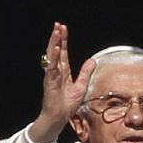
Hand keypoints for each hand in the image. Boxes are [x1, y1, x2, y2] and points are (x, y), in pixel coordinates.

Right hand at [28, 22, 95, 142]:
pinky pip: (52, 68)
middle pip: (56, 51)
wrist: (58, 117)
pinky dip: (54, 58)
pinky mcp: (50, 82)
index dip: (63, 41)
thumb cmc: (67, 104)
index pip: (63, 53)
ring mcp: (52, 76)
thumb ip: (85, 73)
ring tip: (56, 32)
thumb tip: (92, 61)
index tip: (63, 29)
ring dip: (55, 43)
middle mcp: (56, 71)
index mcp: (63, 72)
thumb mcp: (81, 86)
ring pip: (52, 56)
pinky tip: (57, 49)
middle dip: (57, 37)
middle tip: (58, 25)